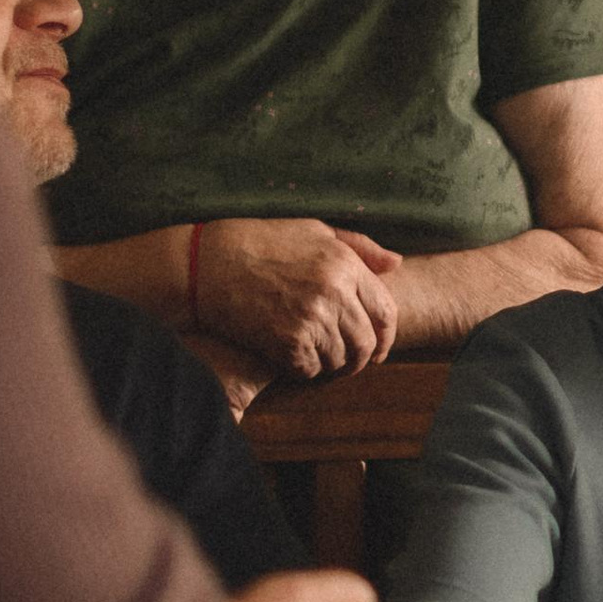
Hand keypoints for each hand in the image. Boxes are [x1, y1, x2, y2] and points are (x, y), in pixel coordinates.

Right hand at [209, 218, 399, 378]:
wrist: (206, 264)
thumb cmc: (261, 243)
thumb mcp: (314, 232)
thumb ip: (360, 247)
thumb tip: (396, 263)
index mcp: (345, 264)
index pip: (386, 311)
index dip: (386, 336)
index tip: (377, 347)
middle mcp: (333, 292)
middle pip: (366, 343)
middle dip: (360, 358)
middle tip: (348, 363)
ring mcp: (311, 319)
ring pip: (340, 360)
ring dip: (331, 364)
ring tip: (317, 356)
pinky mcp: (286, 342)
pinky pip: (310, 370)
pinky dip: (304, 369)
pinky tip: (292, 356)